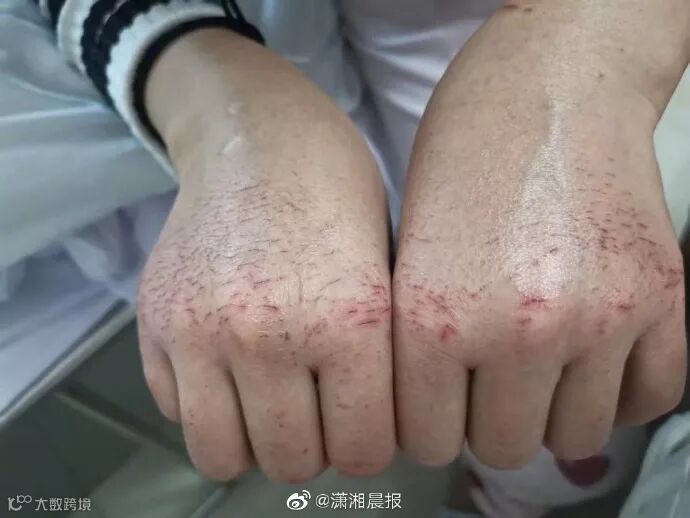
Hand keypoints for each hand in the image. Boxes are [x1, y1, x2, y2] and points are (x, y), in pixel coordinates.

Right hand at [137, 29, 394, 481]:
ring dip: (255, 442)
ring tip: (272, 404)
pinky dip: (207, 406)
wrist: (256, 133)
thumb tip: (370, 433)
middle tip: (319, 413)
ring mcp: (201, 330)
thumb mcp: (390, 265)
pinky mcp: (155, 322)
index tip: (364, 424)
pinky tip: (231, 370)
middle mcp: (269, 334)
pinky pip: (177, 412)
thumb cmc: (335, 192)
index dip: (369, 444)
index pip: (362, 451)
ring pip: (223, 456)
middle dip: (314, 447)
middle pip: (292, 462)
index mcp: (348, 321)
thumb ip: (382, 358)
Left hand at [393, 2, 687, 468]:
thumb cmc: (465, 152)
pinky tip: (591, 366)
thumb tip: (431, 414)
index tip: (434, 411)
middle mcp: (519, 330)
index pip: (425, 437)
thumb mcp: (406, 249)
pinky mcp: (661, 300)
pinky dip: (617, 395)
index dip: (426, 428)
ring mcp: (600, 318)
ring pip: (576, 437)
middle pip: (503, 447)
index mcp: (436, 317)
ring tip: (536, 374)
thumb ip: (415, 341)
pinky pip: (650, 399)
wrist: (555, 83)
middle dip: (485, 424)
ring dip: (549, 415)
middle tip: (483, 389)